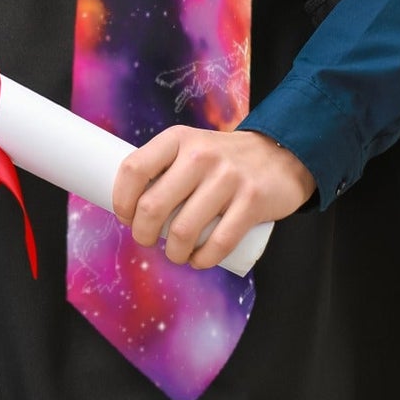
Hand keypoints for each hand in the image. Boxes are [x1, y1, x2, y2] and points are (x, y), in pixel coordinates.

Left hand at [111, 127, 315, 269]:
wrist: (278, 154)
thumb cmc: (221, 159)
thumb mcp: (190, 147)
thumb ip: (164, 167)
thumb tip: (129, 205)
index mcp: (177, 139)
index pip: (134, 169)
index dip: (121, 199)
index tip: (125, 216)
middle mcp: (199, 155)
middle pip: (153, 205)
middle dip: (142, 233)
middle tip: (146, 240)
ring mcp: (227, 178)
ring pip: (183, 230)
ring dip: (173, 253)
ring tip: (175, 253)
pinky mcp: (251, 201)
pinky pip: (218, 243)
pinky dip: (202, 260)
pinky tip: (197, 260)